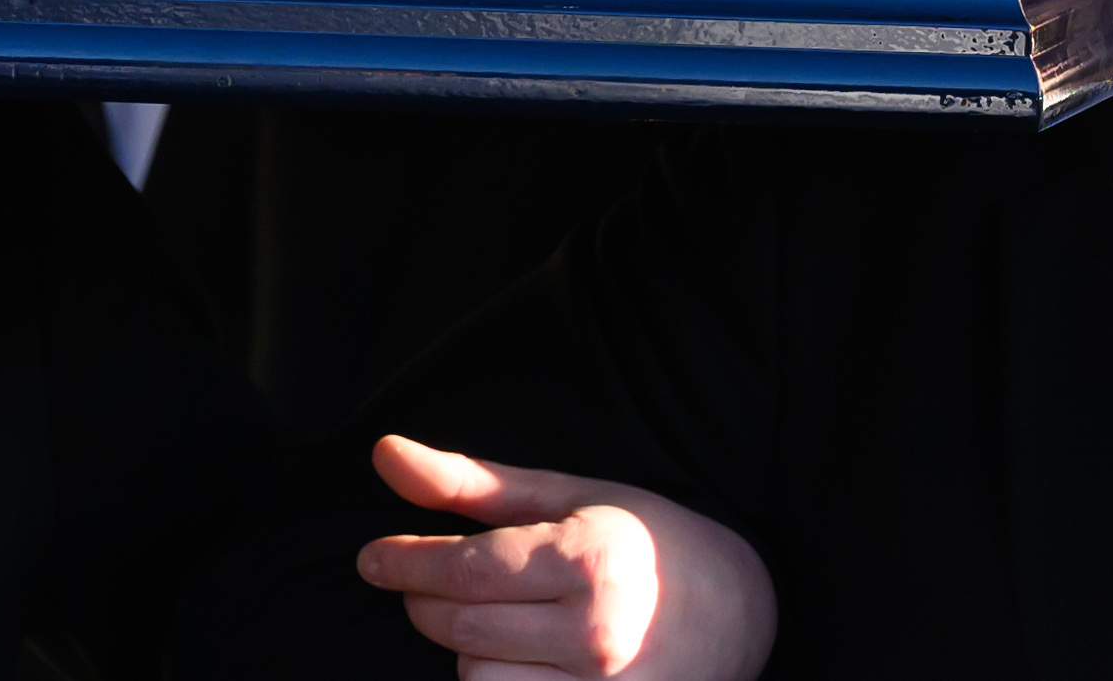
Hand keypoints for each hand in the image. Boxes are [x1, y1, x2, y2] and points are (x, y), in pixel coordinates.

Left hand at [352, 433, 777, 680]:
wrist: (742, 613)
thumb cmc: (647, 543)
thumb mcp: (570, 497)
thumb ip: (472, 483)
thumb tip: (383, 453)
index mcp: (591, 560)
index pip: (465, 570)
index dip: (404, 564)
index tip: (370, 559)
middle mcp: (598, 635)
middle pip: (459, 630)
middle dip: (429, 603)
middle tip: (438, 582)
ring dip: (473, 655)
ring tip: (509, 628)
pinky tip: (526, 664)